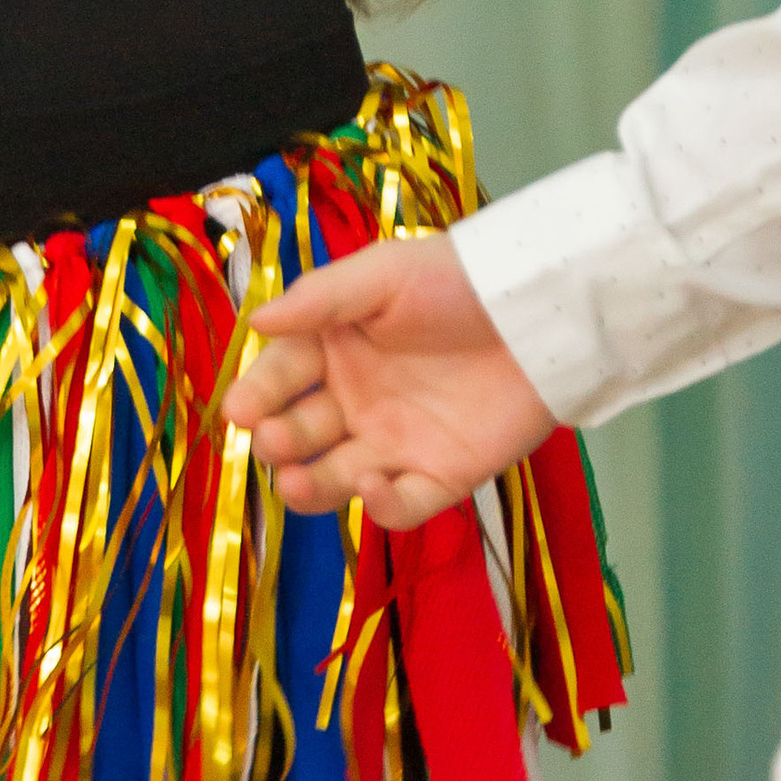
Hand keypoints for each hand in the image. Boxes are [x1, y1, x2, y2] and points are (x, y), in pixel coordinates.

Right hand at [227, 234, 556, 527]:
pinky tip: (373, 485)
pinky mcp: (440, 475)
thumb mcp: (384, 275)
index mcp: (334, 348)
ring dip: (310, 486)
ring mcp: (395, 442)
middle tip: (275, 440)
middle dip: (280, 441)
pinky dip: (381, 505)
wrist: (541, 312)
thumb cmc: (456, 281)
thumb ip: (321, 299)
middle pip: (300, 433)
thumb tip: (256, 321)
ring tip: (295, 482)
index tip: (239, 411)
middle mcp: (355, 400)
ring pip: (336, 478)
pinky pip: (401, 504)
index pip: (281, 376)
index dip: (258, 394)